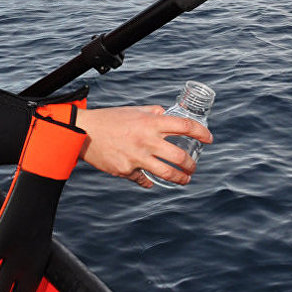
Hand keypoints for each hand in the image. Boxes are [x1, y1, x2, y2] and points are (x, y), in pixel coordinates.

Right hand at [76, 105, 212, 187]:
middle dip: (191, 164)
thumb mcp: (133, 110)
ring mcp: (137, 158)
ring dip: (180, 179)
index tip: (208, 139)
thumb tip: (165, 113)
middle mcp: (146, 140)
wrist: (83, 132)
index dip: (201, 132)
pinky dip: (148, 180)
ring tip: (184, 180)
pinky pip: (143, 179)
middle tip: (192, 166)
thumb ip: (151, 112)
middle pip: (180, 157)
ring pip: (167, 174)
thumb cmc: (109, 119)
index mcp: (150, 123)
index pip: (184, 126)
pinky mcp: (126, 170)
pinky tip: (151, 181)